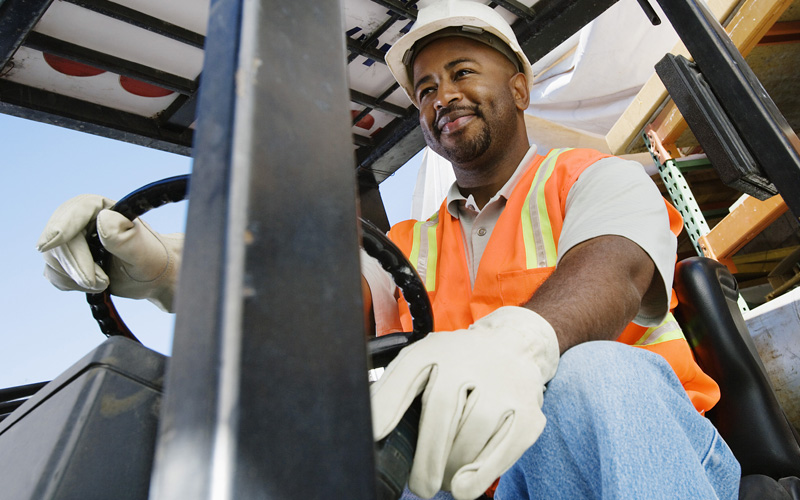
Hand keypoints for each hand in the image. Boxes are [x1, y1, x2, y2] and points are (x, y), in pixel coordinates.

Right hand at [36, 194, 182, 311]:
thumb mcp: (142, 250)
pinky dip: (71, 283)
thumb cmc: (152, 259)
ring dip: (76, 277)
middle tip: (102, 282)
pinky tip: (94, 283)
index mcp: (103, 208)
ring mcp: (71, 240)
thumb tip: (102, 218)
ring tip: (105, 282)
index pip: (76, 211)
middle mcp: (82, 221)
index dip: (61, 226)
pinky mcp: (65, 260)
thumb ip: (122, 237)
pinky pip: (54, 273)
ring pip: (53, 259)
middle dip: (77, 265)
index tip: (49, 245)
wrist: (153, 275)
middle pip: (60, 240)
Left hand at [370, 306, 559, 499]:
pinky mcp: (527, 413)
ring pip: (471, 436)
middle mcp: (469, 363)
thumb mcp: (421, 362)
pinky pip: (503, 450)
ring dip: (451, 468)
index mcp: (435, 351)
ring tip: (442, 480)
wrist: (514, 347)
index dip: (388, 405)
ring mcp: (501, 387)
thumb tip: (370, 426)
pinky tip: (464, 486)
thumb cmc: (458, 363)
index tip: (374, 434)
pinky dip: (481, 474)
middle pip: (442, 413)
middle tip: (420, 484)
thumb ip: (393, 390)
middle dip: (426, 457)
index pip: (406, 375)